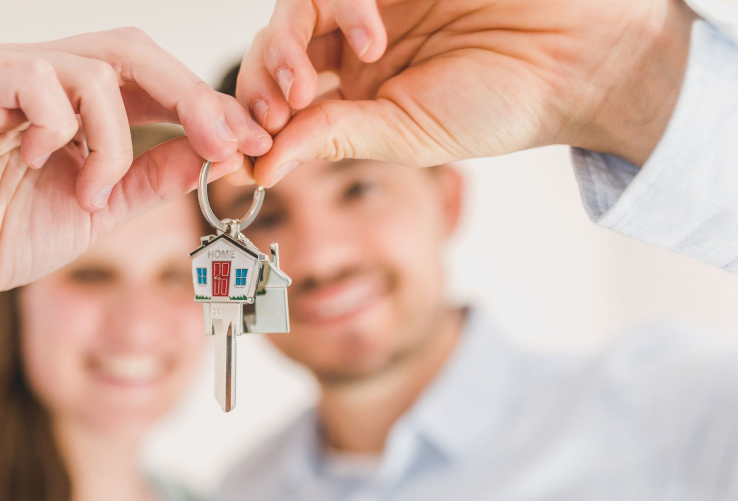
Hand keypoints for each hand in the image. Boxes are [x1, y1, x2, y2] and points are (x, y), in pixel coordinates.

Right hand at [0, 28, 270, 308]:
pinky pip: (36, 78)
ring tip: (90, 193)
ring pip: (92, 69)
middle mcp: (31, 69)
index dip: (200, 102)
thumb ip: (154, 174)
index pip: (145, 76)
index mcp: (64, 96)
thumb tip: (216, 149)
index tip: (248, 141)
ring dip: (113, 141)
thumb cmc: (5, 238)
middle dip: (188, 97)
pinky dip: (59, 128)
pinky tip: (37, 164)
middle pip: (130, 50)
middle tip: (224, 142)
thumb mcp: (103, 205)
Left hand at [237, 0, 694, 185]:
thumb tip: (260, 170)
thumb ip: (332, 139)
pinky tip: (372, 40)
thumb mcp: (405, 135)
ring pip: (294, 11)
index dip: (252, 124)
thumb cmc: (500, 105)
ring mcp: (369, 6)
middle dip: (259, 86)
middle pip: (274, 52)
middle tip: (272, 116)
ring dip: (286, 49)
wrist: (574, 59)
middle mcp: (353, 48)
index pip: (281, 102)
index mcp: (355, 95)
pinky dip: (341, 7)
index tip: (240, 156)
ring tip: (306, 87)